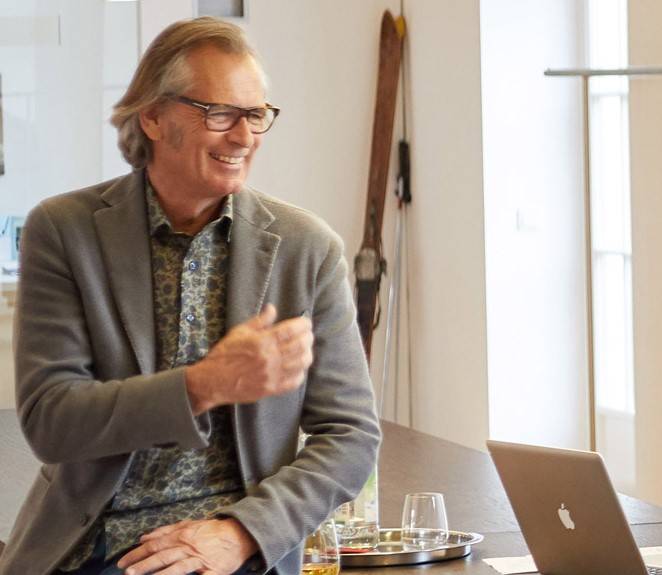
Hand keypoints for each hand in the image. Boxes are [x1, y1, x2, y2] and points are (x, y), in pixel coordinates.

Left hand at [116, 518, 257, 574]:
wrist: (239, 535)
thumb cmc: (212, 531)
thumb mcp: (189, 525)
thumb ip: (166, 530)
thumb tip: (144, 537)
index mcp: (182, 535)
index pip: (155, 544)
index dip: (137, 553)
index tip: (123, 562)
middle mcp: (188, 547)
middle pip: (162, 556)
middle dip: (142, 564)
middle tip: (126, 572)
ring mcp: (200, 560)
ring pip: (176, 567)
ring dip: (158, 574)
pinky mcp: (212, 572)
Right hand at [185, 304, 313, 413]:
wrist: (213, 381)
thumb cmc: (225, 354)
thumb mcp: (239, 332)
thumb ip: (259, 321)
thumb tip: (272, 308)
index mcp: (262, 342)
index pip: (291, 330)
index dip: (303, 324)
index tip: (306, 322)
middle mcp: (270, 358)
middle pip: (300, 345)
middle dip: (308, 337)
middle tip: (307, 334)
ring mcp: (272, 375)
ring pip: (302, 363)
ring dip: (308, 353)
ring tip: (305, 349)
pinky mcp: (272, 389)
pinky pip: (295, 381)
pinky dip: (301, 372)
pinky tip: (299, 367)